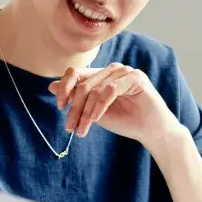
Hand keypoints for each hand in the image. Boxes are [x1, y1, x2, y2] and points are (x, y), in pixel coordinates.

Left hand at [46, 64, 178, 145]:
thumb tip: (51, 86)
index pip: (76, 73)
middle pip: (83, 83)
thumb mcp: (93, 112)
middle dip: (74, 108)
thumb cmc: (124, 121)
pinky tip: (96, 119)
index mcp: (101, 75)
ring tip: (83, 129)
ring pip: (95, 88)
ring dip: (86, 111)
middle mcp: (111, 70)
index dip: (64, 88)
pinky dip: (100, 106)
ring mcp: (124, 71)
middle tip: (70, 127)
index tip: (60, 107)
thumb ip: (75, 98)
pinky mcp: (135, 77)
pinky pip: (110, 89)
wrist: (150, 131)